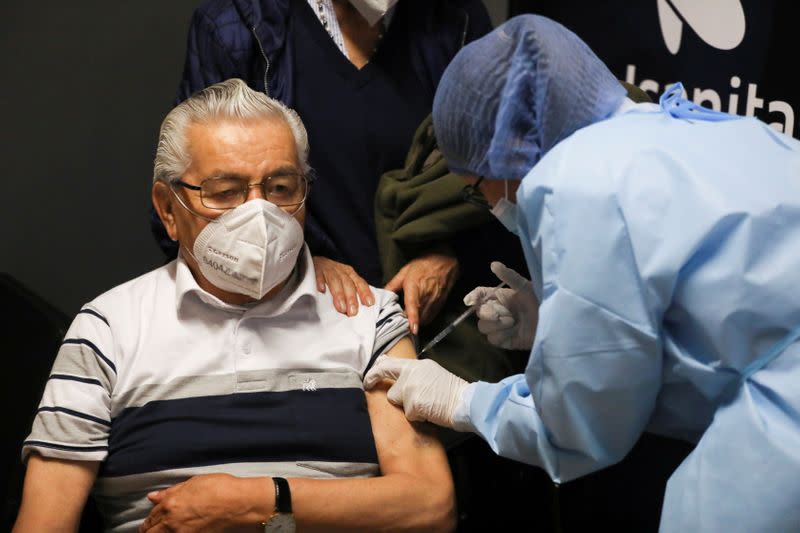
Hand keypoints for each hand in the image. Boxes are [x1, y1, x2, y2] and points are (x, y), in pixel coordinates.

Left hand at [139, 474, 268, 532]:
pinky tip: (178, 531)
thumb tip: (153, 497)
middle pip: (149, 532)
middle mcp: (172, 522)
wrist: (238, 502)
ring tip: (164, 530)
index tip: (151, 520)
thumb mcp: (193, 483)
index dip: (150, 518)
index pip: (150, 516)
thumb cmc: (219, 488)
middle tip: (152, 529)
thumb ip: (170, 492)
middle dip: (148, 530)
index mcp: (170, 504)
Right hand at [312, 256, 374, 315]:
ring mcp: (328, 269)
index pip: (360, 283)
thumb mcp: (343, 281)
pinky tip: (321, 290)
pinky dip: (320, 281)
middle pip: (348, 283)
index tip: (369, 303)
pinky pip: (318, 274)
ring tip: (341, 308)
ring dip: (339, 294)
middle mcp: (340, 270)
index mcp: (349, 273)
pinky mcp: (315, 268)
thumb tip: (353, 311)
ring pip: (335, 281)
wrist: (315, 261)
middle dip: (351, 298)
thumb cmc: (331, 275)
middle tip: (352, 312)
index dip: (365, 292)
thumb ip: (349, 293)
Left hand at [364, 357, 468, 429]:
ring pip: (395, 399)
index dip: (376, 368)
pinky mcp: (412, 405)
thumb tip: (395, 369)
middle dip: (373, 379)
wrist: (465, 402)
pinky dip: (417, 417)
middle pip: (386, 377)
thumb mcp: (431, 373)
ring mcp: (410, 388)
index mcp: (417, 365)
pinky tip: (430, 413)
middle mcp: (411, 373)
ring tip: (424, 405)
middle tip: (367, 384)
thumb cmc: (452, 391)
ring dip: (405, 405)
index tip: (369, 375)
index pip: (390, 363)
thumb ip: (413, 373)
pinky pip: (408, 414)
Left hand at [384, 253, 458, 334]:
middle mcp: (426, 294)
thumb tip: (384, 293)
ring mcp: (435, 299)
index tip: (412, 329)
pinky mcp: (440, 302)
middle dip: (409, 321)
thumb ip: (393, 284)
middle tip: (401, 320)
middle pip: (418, 316)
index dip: (413, 318)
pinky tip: (420, 315)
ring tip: (410, 318)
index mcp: (414, 286)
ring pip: (426, 318)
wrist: (445, 261)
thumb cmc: (425, 264)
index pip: (413, 305)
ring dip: (417, 321)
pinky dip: (425, 318)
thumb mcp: (405, 271)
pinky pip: (432, 315)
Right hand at [463, 261, 538, 349]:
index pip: (479, 295)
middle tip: (505, 314)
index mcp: (500, 296)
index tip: (471, 301)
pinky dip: (502, 335)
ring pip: (483, 327)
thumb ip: (509, 276)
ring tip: (513, 322)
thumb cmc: (541, 301)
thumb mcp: (526, 287)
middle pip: (479, 312)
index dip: (473, 297)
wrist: (554, 323)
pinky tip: (515, 332)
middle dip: (489, 313)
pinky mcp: (504, 340)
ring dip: (497, 325)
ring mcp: (500, 327)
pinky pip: (493, 339)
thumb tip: (493, 264)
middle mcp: (497, 311)